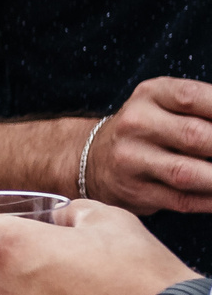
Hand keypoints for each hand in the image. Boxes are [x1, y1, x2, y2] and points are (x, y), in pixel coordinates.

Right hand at [85, 78, 211, 214]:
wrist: (93, 158)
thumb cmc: (149, 130)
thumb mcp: (167, 104)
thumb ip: (206, 110)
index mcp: (151, 94)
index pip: (195, 97)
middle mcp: (136, 124)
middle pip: (196, 136)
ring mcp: (130, 159)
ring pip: (188, 173)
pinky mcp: (134, 191)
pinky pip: (184, 200)